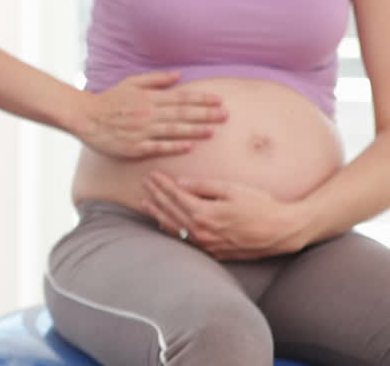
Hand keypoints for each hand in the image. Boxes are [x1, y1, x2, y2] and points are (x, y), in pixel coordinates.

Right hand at [78, 71, 225, 157]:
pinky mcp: (134, 146)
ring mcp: (141, 131)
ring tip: (213, 131)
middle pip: (181, 113)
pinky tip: (189, 146)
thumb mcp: (130, 83)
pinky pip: (157, 146)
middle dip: (205, 114)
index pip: (180, 98)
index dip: (201, 99)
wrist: (84, 117)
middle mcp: (147, 113)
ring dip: (194, 130)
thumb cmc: (109, 100)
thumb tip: (179, 75)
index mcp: (147, 98)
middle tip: (226, 115)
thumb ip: (155, 79)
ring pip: (173, 130)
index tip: (219, 100)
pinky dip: (173, 145)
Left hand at [140, 170, 308, 259]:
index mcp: (204, 214)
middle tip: (145, 184)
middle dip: (156, 195)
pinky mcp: (215, 253)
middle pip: (171, 211)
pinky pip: (187, 241)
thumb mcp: (233, 189)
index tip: (152, 174)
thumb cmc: (261, 206)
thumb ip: (204, 186)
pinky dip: (173, 231)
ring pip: (175, 229)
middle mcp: (202, 232)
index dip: (162, 184)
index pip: (175, 196)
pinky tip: (165, 225)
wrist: (283, 231)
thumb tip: (180, 182)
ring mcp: (207, 245)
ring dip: (159, 214)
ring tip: (146, 204)